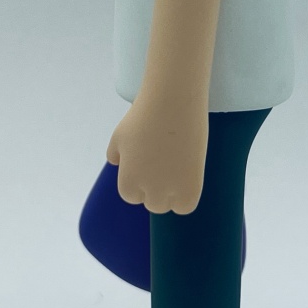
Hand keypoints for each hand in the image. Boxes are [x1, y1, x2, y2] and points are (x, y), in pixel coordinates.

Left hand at [107, 93, 207, 214]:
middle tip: (166, 165)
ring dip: (172, 194)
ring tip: (177, 171)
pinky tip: (189, 179)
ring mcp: (169, 188)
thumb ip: (115, 153)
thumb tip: (117, 163)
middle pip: (152, 203)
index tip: (151, 167)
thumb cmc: (145, 114)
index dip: (141, 183)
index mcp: (127, 179)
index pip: (132, 195)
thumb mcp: (120, 134)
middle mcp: (146, 188)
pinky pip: (186, 206)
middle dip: (157, 188)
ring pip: (168, 206)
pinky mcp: (191, 184)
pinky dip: (186, 198)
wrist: (173, 101)